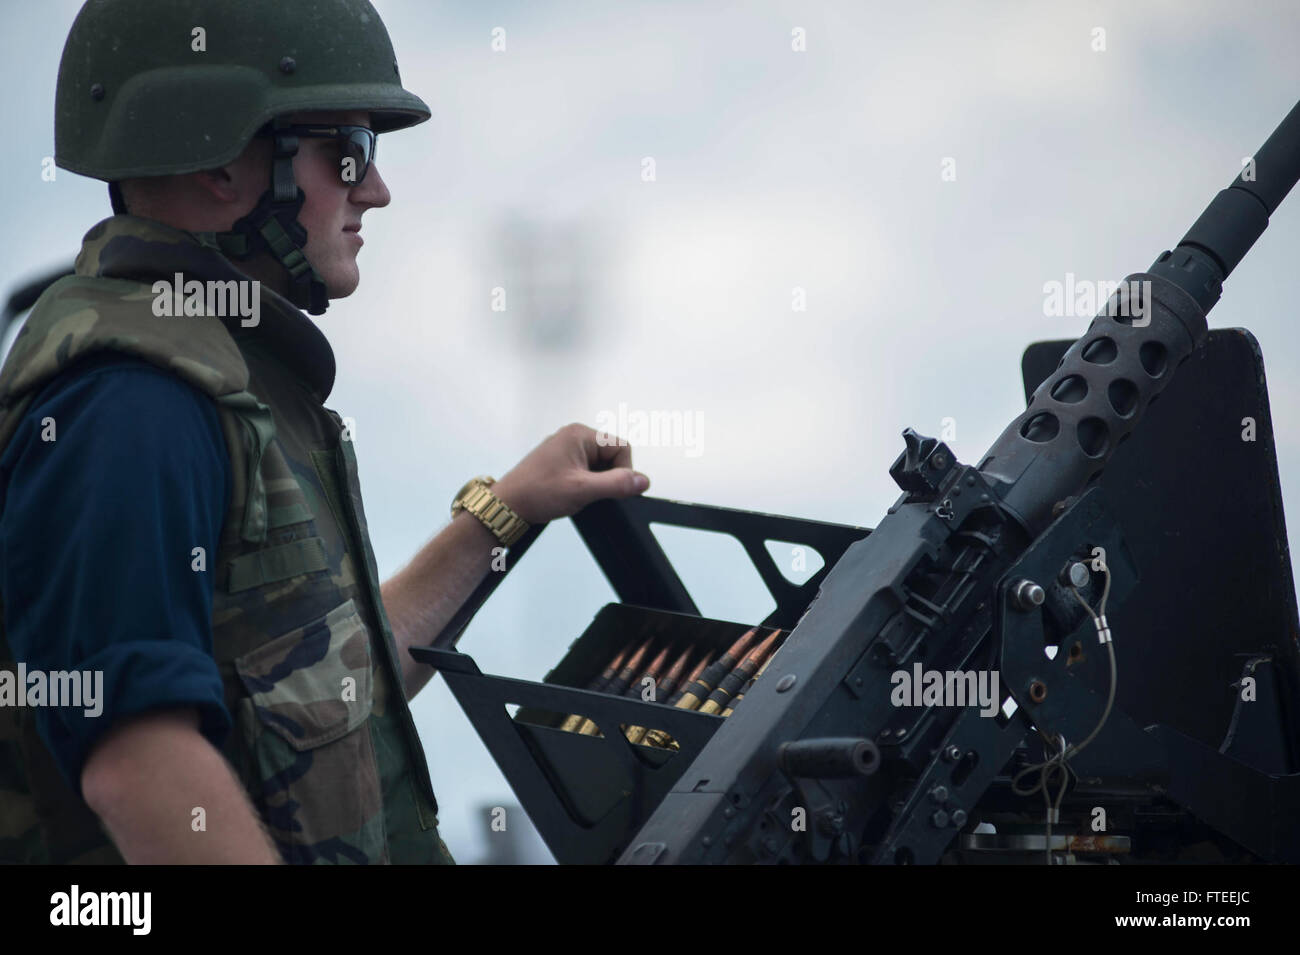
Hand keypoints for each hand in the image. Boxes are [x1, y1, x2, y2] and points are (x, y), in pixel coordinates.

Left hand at [491, 422, 649, 524]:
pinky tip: (570, 494)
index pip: (621, 447)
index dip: (622, 471)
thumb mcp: (583, 490)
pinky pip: (586, 471)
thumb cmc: (536, 492)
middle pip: (611, 456)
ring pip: (599, 466)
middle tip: (589, 493)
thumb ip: (616, 484)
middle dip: (606, 478)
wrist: (508, 505)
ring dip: (595, 483)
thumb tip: (643, 480)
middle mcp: (573, 436)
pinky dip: (584, 485)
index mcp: (579, 434)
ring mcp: (566, 449)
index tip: (610, 489)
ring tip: (576, 494)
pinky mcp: (561, 462)